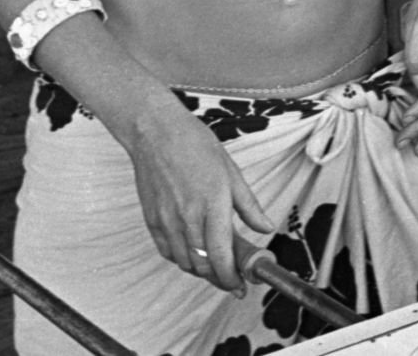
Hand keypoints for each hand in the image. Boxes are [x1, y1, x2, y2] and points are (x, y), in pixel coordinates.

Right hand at [124, 101, 276, 291]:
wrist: (156, 133)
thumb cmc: (196, 146)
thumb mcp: (232, 172)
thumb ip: (249, 205)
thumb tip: (266, 226)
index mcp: (213, 204)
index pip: (222, 256)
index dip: (232, 277)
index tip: (242, 284)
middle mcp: (188, 217)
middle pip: (203, 266)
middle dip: (220, 278)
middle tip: (233, 277)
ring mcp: (167, 221)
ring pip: (185, 263)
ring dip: (202, 270)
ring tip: (216, 265)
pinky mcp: (152, 220)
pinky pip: (167, 252)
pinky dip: (182, 259)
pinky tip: (193, 252)